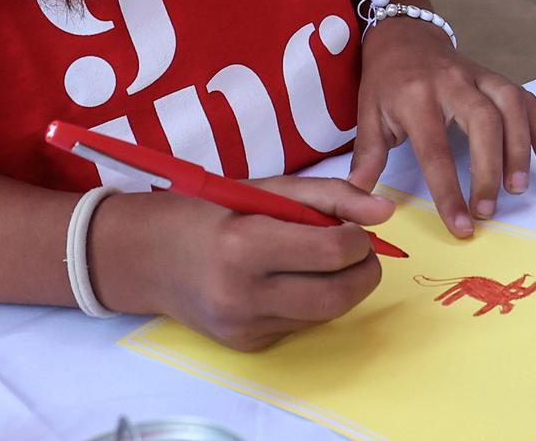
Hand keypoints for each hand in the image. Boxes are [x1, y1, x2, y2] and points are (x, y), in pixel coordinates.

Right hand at [107, 174, 388, 349]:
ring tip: (328, 261)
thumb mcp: (268, 189)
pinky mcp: (246, 345)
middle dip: (364, 272)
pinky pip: (300, 326)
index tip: (356, 228)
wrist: (149, 258)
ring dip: (341, 287)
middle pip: (336, 296)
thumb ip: (330, 197)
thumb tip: (386, 213)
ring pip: (324, 315)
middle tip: (363, 251)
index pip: (331, 253)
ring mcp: (243, 326)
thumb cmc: (212, 212)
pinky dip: (312, 302)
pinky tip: (293, 281)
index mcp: (244, 243)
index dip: (359, 240)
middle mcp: (242, 293)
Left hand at [346, 18, 535, 237]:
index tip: (460, 225)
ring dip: (519, 148)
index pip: (435, 149)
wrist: (404, 35)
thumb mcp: (367, 115)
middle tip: (488, 210)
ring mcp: (478, 76)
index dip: (449, 190)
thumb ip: (367, 157)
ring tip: (518, 187)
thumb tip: (358, 198)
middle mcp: (452, 82)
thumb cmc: (385, 82)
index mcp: (416, 96)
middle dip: (489, 168)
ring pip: (509, 105)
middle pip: (482, 122)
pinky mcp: (495, 76)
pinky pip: (525, 97)